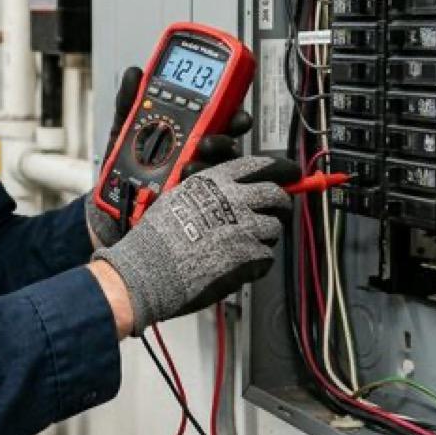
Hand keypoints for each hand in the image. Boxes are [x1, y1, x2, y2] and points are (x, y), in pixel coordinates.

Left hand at [84, 65, 255, 249]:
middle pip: (228, 144)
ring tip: (188, 164)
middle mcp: (201, 152)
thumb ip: (129, 100)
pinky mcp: (190, 199)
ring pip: (218, 169)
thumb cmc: (128, 157)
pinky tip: (181, 181)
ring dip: (207, 166)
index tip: (236, 113)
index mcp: (192, 128)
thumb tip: (135, 72)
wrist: (113, 194)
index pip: (222, 118)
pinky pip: (202, 194)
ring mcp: (198, 176)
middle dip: (225, 141)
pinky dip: (193, 186)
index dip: (235, 114)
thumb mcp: (124, 125)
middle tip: (208, 140)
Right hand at [92, 155, 300, 335]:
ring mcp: (245, 228)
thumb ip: (206, 193)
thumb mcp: (177, 198)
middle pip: (276, 194)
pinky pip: (267, 257)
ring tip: (247, 244)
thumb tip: (227, 195)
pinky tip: (239, 265)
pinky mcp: (249, 256)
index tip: (286, 174)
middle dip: (280, 203)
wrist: (149, 269)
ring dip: (266, 236)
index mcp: (215, 182)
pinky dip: (257, 262)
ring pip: (275, 227)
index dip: (275, 169)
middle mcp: (234, 200)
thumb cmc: (156, 238)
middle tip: (277, 211)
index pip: (256, 166)